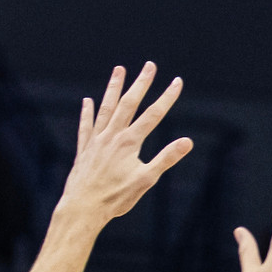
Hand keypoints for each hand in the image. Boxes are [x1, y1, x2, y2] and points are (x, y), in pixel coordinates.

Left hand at [61, 63, 191, 228]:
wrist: (83, 206)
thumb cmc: (116, 197)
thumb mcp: (146, 180)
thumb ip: (166, 158)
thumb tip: (187, 142)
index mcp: (129, 142)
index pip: (153, 115)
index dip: (167, 97)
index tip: (177, 82)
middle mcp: (112, 135)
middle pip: (129, 103)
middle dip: (141, 83)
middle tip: (149, 66)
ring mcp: (96, 140)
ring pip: (106, 108)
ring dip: (114, 88)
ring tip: (119, 70)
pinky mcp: (84, 149)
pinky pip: (86, 126)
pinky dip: (88, 112)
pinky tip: (88, 101)